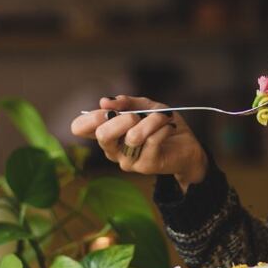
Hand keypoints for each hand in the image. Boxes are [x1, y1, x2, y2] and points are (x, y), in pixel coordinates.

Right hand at [70, 95, 207, 189]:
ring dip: (151, 120)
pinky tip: (169, 127)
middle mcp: (112, 149)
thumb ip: (126, 102)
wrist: (187, 145)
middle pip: (102, 135)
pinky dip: (163, 127)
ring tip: (162, 117)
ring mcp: (127, 160)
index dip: (90, 116)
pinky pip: (152, 140)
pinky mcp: (145, 166)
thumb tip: (104, 101)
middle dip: (122, 118)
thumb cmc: (162, 125)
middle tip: (137, 115)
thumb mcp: (145, 106)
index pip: (79, 128)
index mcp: (107, 133)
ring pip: (133, 136)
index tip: (108, 109)